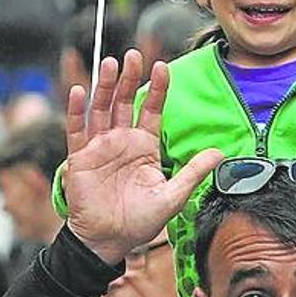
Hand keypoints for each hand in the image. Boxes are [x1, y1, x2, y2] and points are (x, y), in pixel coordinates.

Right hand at [63, 50, 222, 263]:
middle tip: (133, 55)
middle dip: (127, 78)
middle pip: (123, 102)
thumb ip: (193, 172)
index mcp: (144, 147)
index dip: (157, 89)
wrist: (109, 241)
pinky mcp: (80, 158)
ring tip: (108, 64)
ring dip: (103, 86)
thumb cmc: (139, 222)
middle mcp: (121, 141)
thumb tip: (219, 153)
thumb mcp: (172, 196)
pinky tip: (79, 92)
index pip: (151, 110)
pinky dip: (76, 111)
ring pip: (100, 109)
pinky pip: (77, 130)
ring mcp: (99, 147)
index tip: (163, 67)